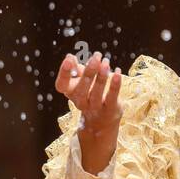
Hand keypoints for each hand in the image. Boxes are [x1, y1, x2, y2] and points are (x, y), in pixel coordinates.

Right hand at [54, 51, 122, 173]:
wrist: (100, 121)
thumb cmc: (89, 93)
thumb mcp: (80, 80)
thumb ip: (75, 69)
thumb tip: (70, 57)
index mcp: (70, 93)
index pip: (62, 85)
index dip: (64, 72)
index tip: (69, 59)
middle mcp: (80, 102)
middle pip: (81, 89)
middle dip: (88, 72)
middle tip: (96, 57)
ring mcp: (95, 107)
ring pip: (96, 93)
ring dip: (101, 77)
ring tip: (106, 63)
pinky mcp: (110, 109)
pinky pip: (112, 97)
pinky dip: (115, 85)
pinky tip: (117, 72)